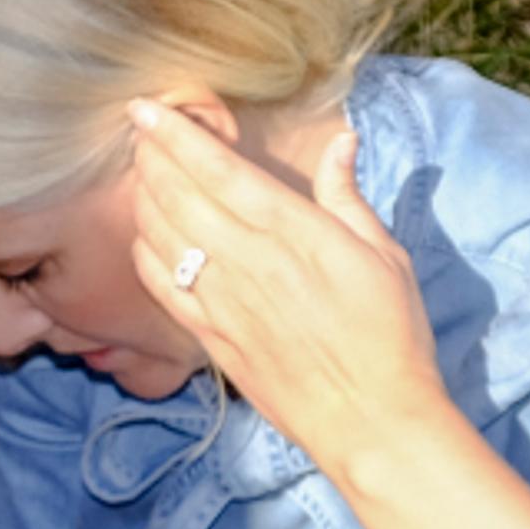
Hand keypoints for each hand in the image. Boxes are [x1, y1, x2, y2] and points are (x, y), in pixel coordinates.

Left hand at [127, 103, 451, 489]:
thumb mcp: (384, 254)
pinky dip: (144, 252)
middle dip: (151, 156)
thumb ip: (348, 195)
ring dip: (143, 198)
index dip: (176, 135)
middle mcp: (246, 261)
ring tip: (142, 173)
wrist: (371, 420)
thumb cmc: (389, 335)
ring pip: (159, 235)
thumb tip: (342, 141)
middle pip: (176, 194)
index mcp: (291, 232)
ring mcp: (221, 301)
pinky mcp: (209, 337)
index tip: (147, 108)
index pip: (217, 169)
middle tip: (141, 131)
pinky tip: (146, 236)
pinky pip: (160, 285)